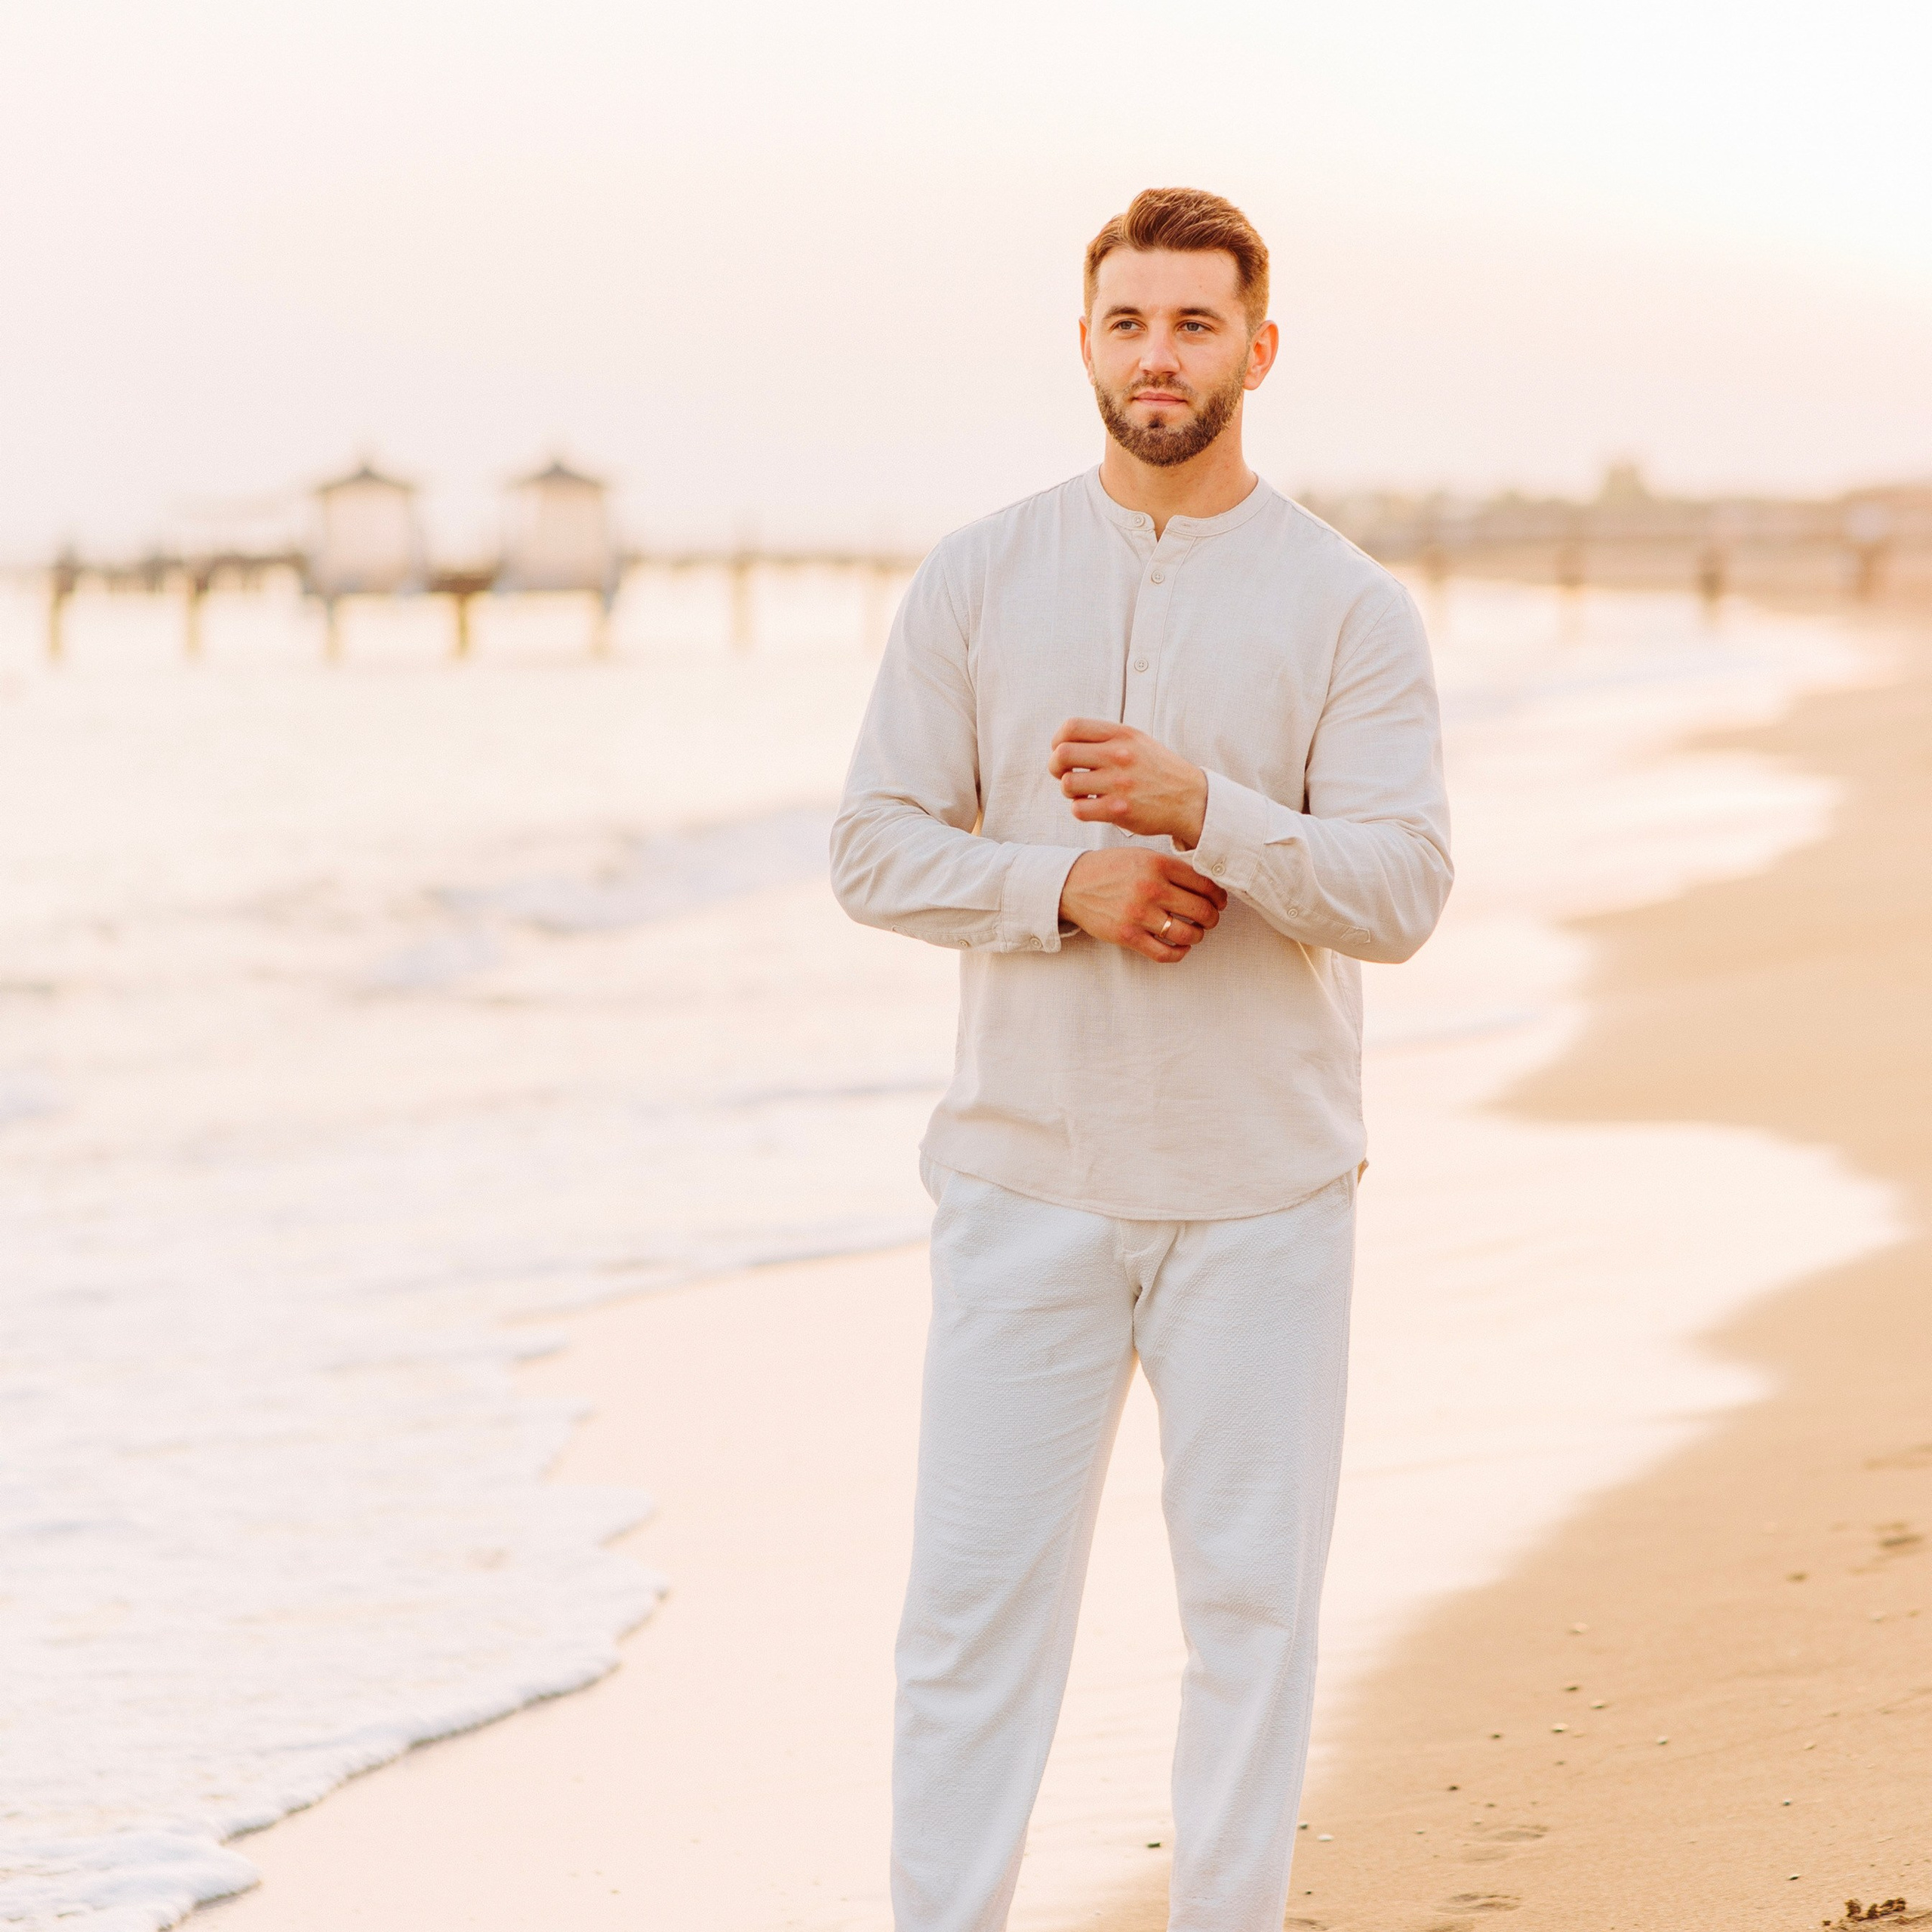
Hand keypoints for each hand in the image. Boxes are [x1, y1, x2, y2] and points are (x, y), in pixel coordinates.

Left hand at [1049, 718, 1208, 847]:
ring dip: (1069, 791)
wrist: (1190, 799)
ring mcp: (1119, 783)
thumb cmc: (1157, 770)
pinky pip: (1078, 810)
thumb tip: (1063, 741)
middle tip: (1064, 774)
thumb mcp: (1136, 741)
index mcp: (1122, 735)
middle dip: (1055, 767)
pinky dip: (1080, 810)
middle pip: (1062, 754)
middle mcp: (1120, 755)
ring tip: (1083, 793)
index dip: (1058, 741)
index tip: (1062, 752)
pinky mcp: (1119, 810)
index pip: (1071, 727)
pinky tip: (1092, 808)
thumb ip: (1104, 737)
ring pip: (1067, 784)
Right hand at [1058, 849, 1227, 963]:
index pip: (1203, 883)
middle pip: (1201, 909)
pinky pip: (1165, 953)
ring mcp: (1139, 914)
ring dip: (1197, 935)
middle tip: (1210, 919)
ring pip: (1187, 933)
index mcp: (1156, 864)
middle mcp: (1150, 888)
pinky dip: (1179, 953)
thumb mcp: (1140, 856)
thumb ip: (1171, 867)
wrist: (1072, 884)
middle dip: (1212, 917)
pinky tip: (1180, 947)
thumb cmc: (1109, 869)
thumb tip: (1206, 884)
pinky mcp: (1128, 936)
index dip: (1218, 896)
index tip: (1219, 902)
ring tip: (1194, 932)